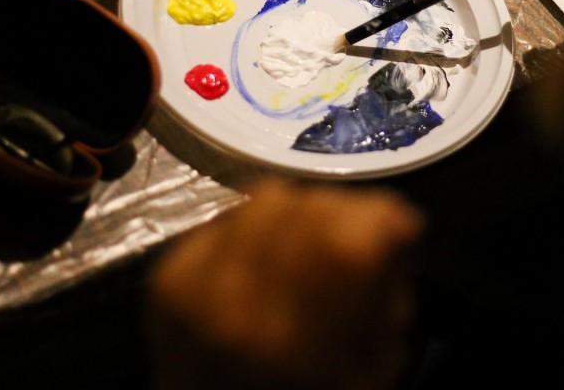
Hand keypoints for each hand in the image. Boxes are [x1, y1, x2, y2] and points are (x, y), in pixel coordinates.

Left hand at [147, 177, 424, 389]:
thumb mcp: (374, 366)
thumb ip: (386, 293)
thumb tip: (394, 221)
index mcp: (301, 345)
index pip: (346, 240)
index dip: (381, 219)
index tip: (395, 229)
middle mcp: (241, 308)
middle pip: (309, 205)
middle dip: (344, 213)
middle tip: (351, 239)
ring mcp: (196, 287)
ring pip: (267, 197)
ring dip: (297, 213)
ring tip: (304, 244)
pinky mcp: (168, 275)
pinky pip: (227, 214)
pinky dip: (254, 228)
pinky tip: (261, 260)